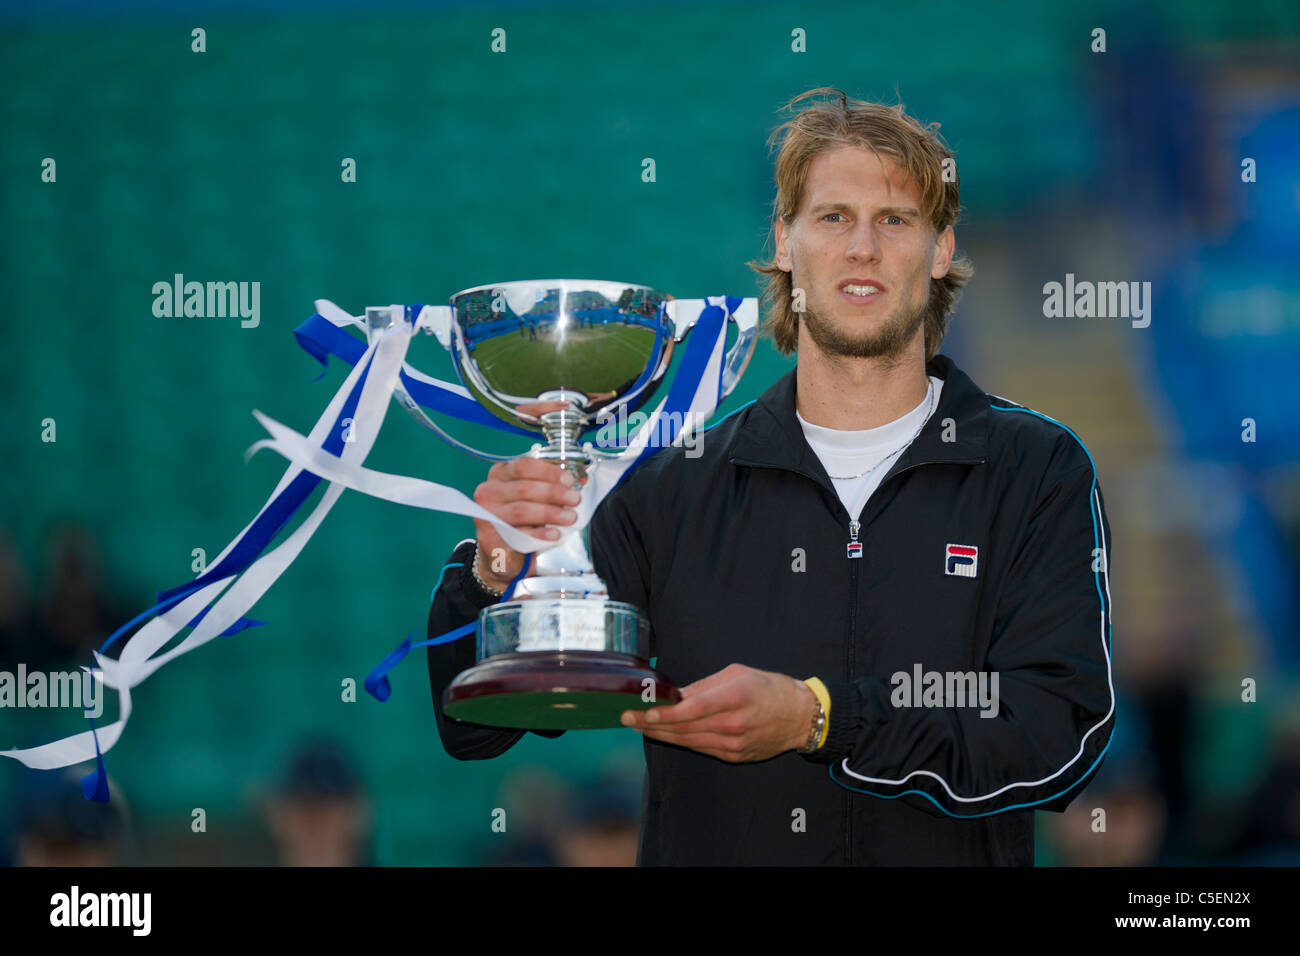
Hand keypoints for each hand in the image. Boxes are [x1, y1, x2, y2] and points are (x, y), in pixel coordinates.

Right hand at [471, 457, 584, 591]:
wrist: (503, 550)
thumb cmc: (521, 519)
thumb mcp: (534, 497)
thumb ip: (552, 485)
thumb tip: (580, 479)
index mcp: (500, 475)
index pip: (523, 466)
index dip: (549, 472)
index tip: (568, 480)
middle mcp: (488, 492)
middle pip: (524, 488)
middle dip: (554, 493)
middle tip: (574, 499)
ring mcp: (486, 516)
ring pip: (522, 510)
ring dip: (551, 513)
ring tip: (570, 517)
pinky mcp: (489, 538)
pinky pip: (518, 535)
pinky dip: (540, 534)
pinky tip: (555, 534)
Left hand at [619, 663, 817, 762]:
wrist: (800, 718)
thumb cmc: (769, 688)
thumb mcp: (737, 674)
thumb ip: (704, 685)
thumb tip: (675, 693)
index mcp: (735, 697)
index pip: (692, 709)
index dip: (665, 713)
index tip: (643, 713)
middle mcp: (733, 724)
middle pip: (684, 727)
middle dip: (652, 724)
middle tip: (626, 719)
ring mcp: (733, 744)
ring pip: (688, 741)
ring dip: (661, 734)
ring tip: (638, 726)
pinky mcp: (734, 756)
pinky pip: (700, 748)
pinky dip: (681, 740)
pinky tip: (665, 734)